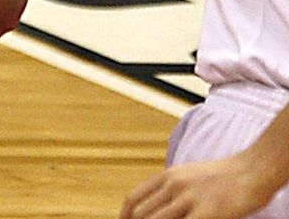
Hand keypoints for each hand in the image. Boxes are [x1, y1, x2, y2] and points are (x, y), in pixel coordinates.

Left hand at [121, 154, 271, 218]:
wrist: (252, 171)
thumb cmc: (224, 177)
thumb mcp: (190, 176)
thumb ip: (172, 189)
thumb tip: (156, 208)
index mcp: (167, 175)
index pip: (133, 201)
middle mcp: (173, 185)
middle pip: (142, 216)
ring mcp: (189, 198)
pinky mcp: (206, 212)